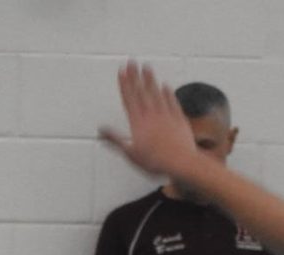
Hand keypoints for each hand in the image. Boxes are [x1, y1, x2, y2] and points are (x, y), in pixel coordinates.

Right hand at [100, 62, 198, 177]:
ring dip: (151, 79)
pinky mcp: (179, 120)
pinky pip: (172, 102)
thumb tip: (102, 131)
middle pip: (141, 91)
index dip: (124, 83)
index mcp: (138, 122)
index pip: (129, 97)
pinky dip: (169, 93)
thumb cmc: (157, 161)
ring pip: (157, 93)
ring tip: (147, 67)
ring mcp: (166, 115)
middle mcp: (151, 115)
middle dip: (135, 75)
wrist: (181, 163)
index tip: (121, 71)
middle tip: (132, 61)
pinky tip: (166, 85)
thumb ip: (115, 140)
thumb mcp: (131, 153)